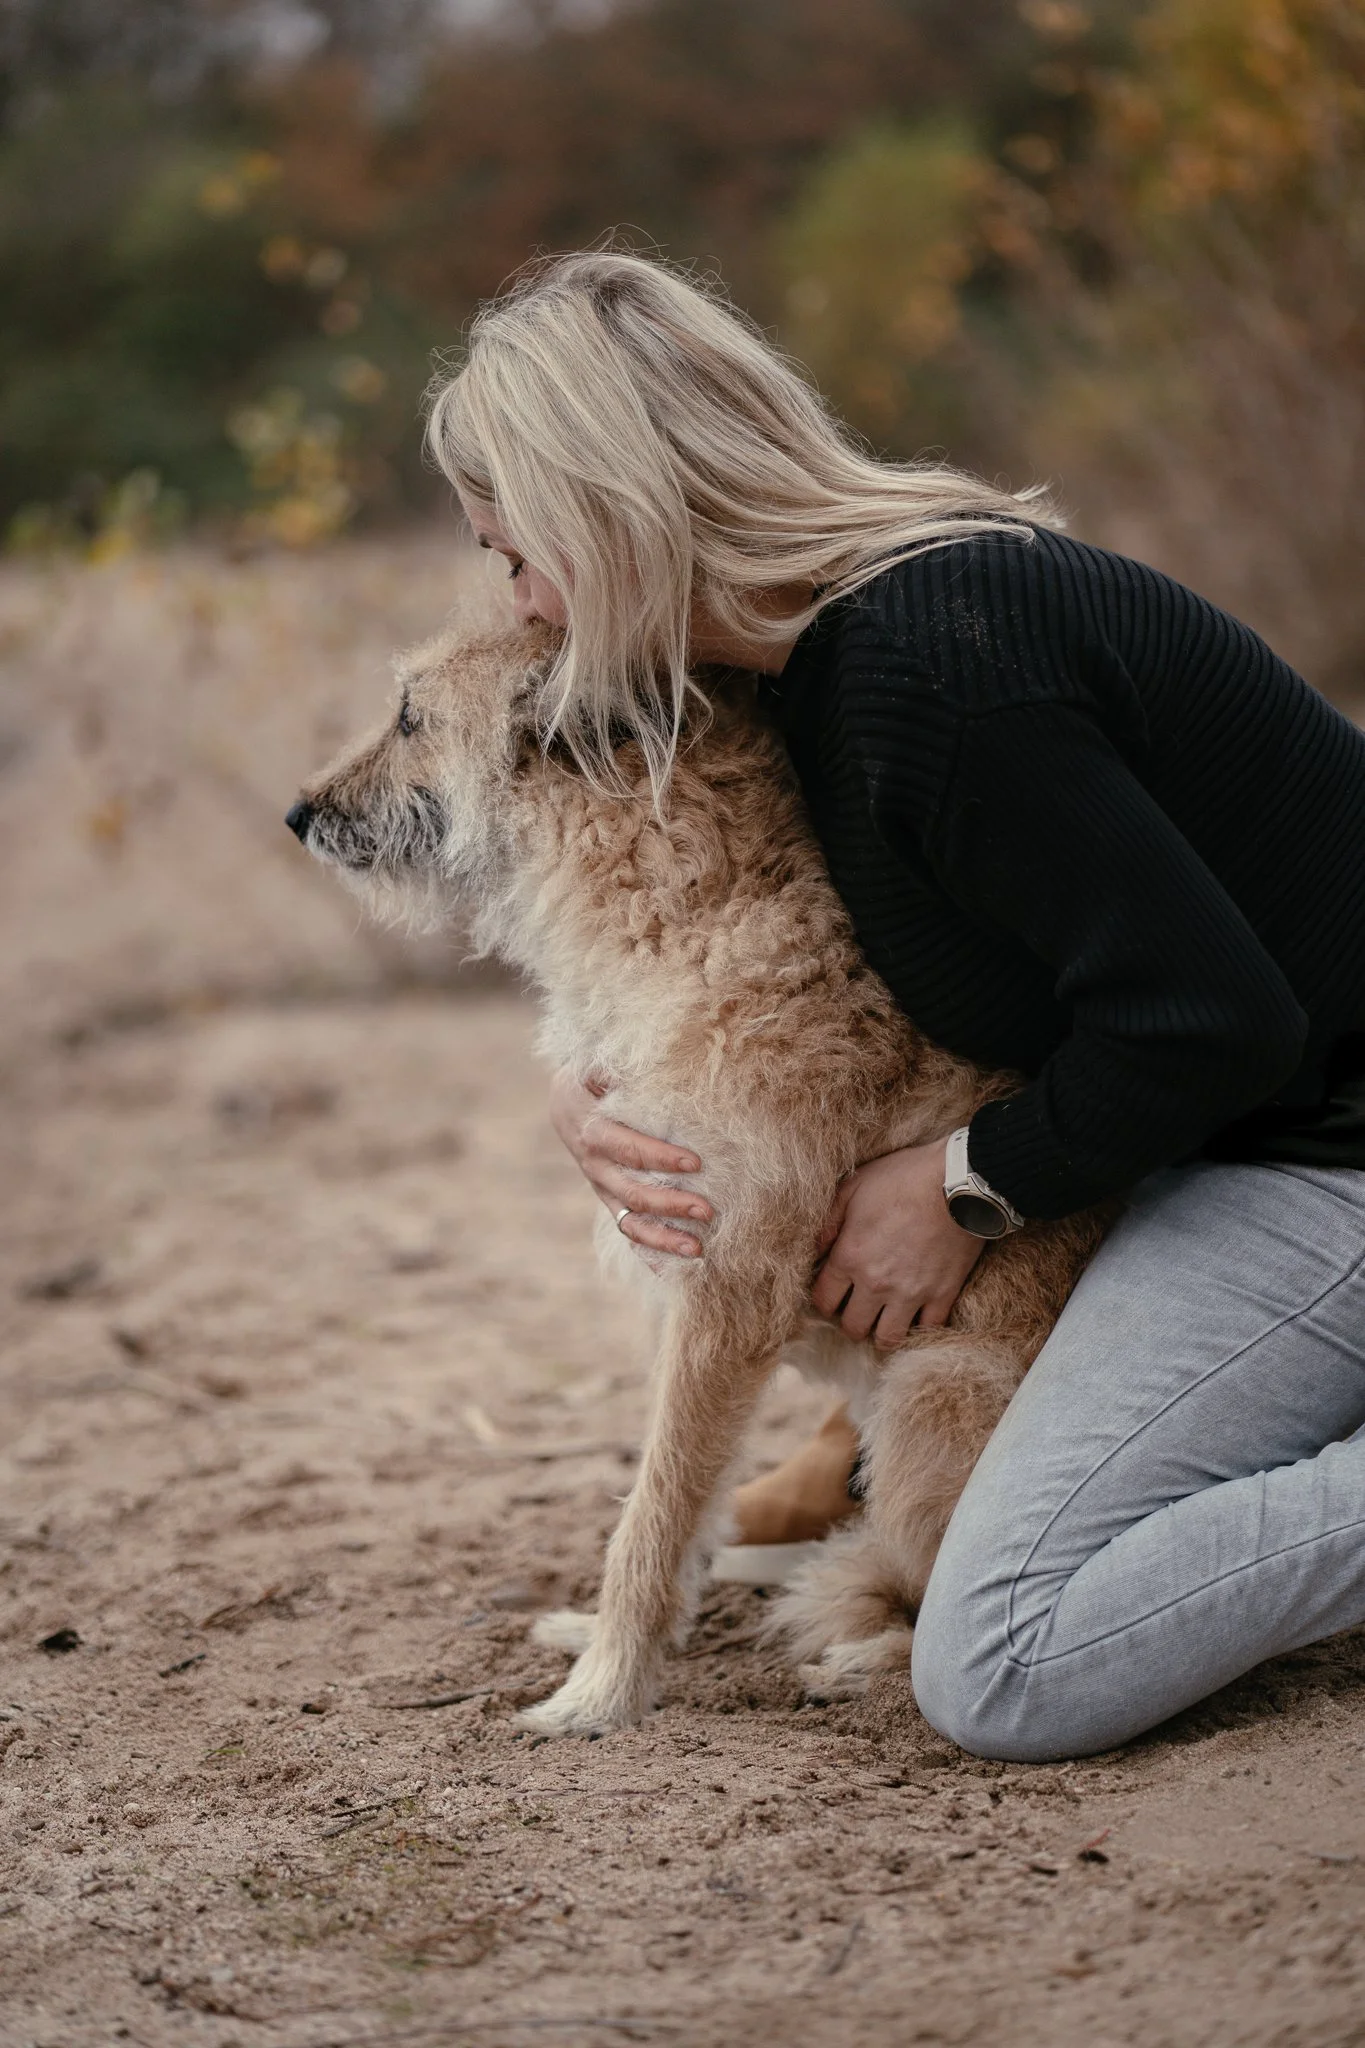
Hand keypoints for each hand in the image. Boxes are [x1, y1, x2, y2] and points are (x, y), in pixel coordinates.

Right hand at [548, 1067, 713, 1257]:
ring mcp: (602, 1187)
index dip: (660, 1156)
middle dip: (671, 1203)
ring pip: (630, 1220)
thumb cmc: (594, 1076)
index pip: (627, 1147)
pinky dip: (650, 1251)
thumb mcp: (598, 1064)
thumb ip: (619, 1065)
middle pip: (632, 1191)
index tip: (696, 1162)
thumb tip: (655, 1053)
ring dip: (663, 1237)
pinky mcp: (610, 1200)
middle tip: (708, 1211)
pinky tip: (674, 1271)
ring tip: (698, 1250)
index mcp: (592, 1130)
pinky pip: (629, 1230)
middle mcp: (594, 1164)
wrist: (566, 1101)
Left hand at [811, 1139, 984, 1348]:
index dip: (825, 1300)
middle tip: (858, 1309)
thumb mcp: (853, 1187)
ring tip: (884, 1320)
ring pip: (888, 1338)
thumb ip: (829, 1222)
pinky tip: (915, 1317)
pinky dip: (920, 1328)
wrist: (958, 1180)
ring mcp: (911, 1293)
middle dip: (851, 1321)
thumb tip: (816, 1250)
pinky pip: (928, 1329)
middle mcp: (876, 1283)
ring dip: (882, 1333)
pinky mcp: (943, 1294)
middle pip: (853, 1327)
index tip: (833, 1295)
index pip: (824, 1300)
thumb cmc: (903, 1177)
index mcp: (850, 1257)